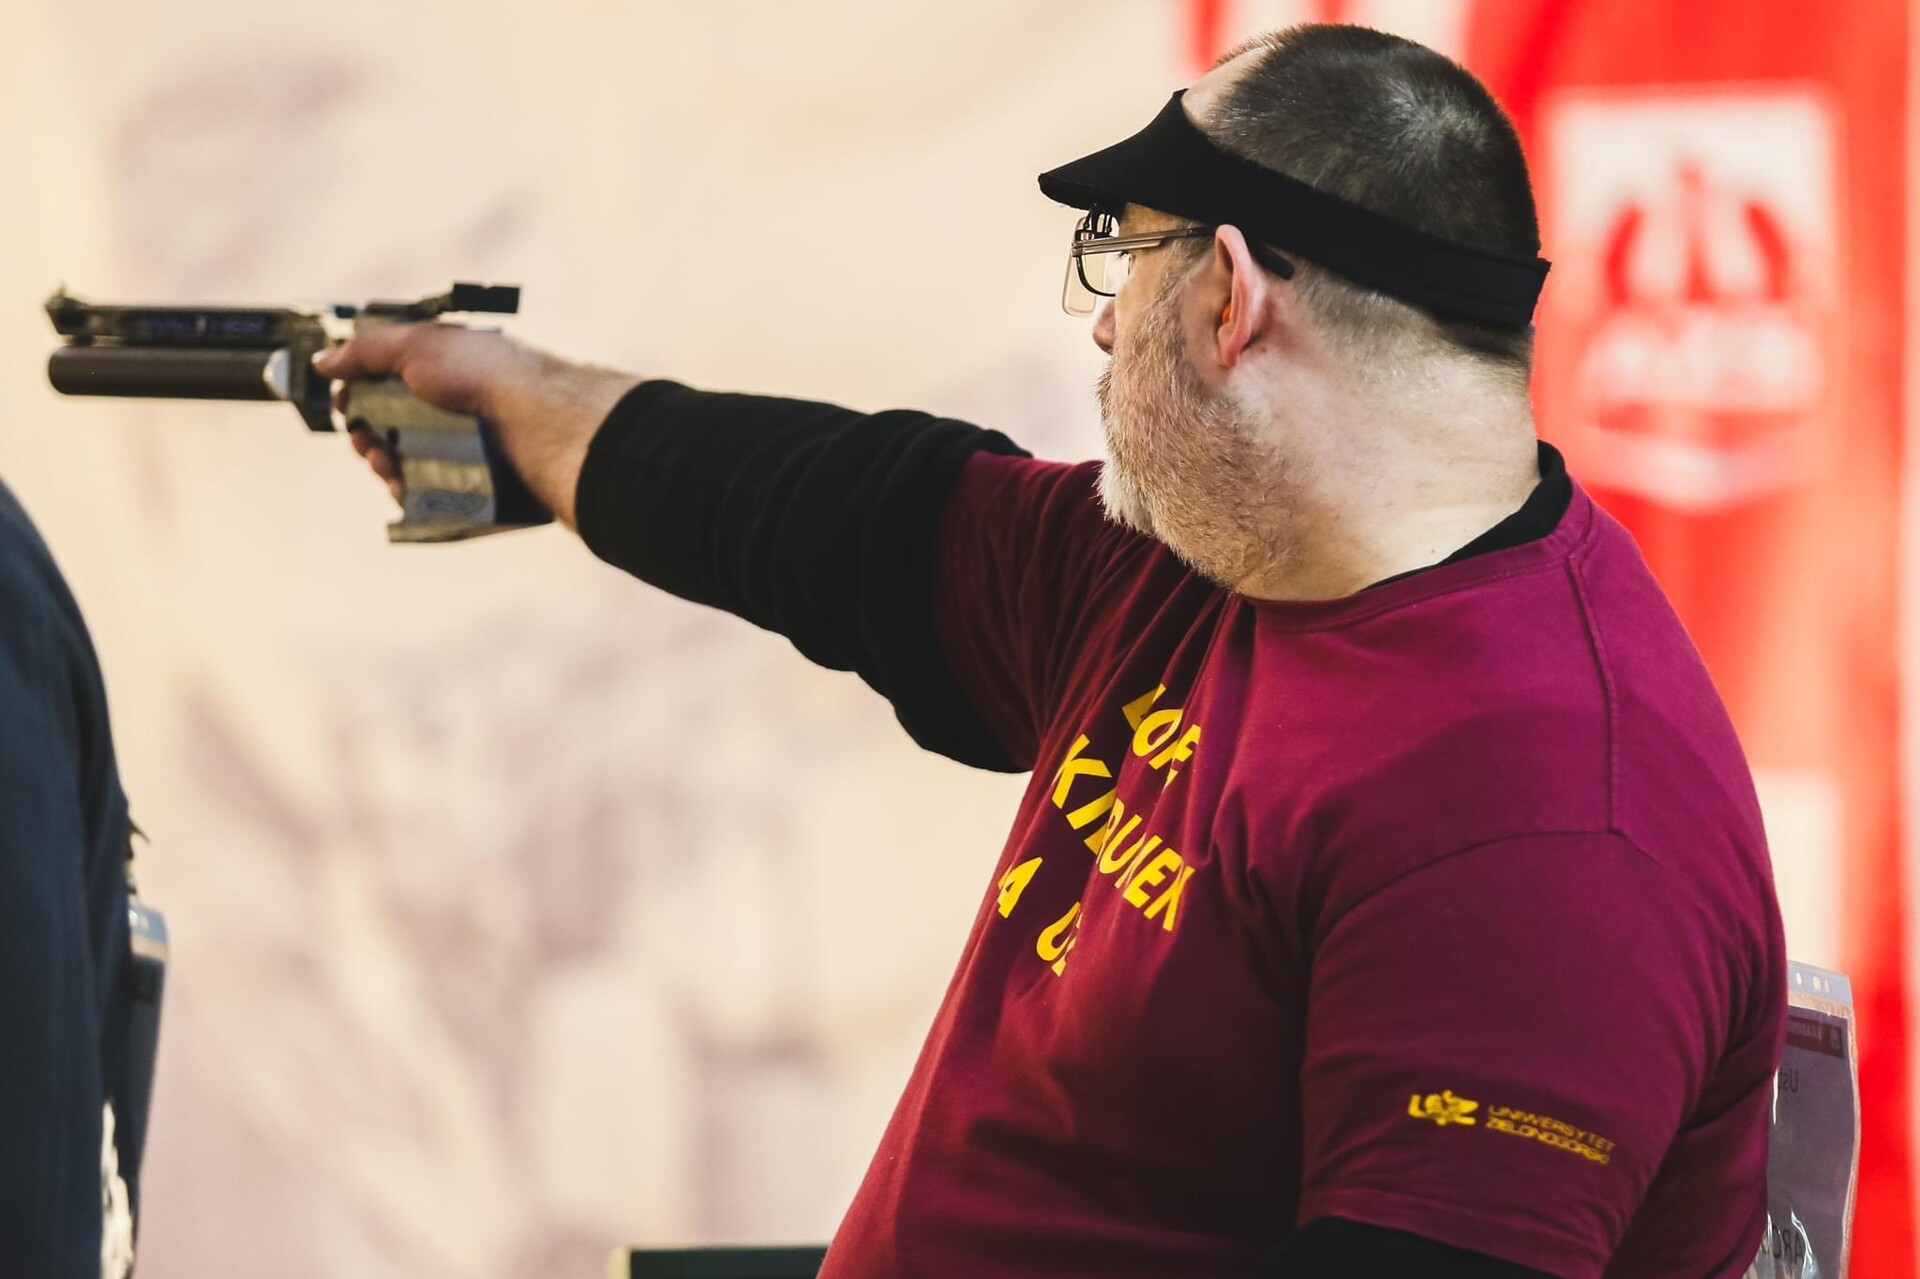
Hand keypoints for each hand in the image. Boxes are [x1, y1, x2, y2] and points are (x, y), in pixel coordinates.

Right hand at [313, 323, 640, 528]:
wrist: (541, 421)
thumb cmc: (485, 373)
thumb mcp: (418, 343)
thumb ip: (365, 351)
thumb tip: (325, 362)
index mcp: (447, 374)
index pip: (391, 387)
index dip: (361, 398)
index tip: (345, 405)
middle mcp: (457, 413)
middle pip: (393, 432)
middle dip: (366, 436)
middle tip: (366, 440)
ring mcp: (468, 454)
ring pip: (406, 469)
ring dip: (382, 465)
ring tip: (385, 462)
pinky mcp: (478, 490)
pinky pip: (430, 500)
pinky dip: (407, 494)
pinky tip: (402, 485)